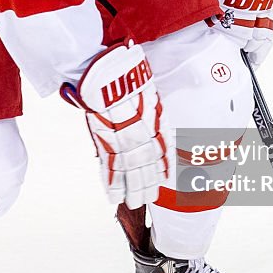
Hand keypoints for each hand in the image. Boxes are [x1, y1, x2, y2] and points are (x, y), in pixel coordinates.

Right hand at [61, 41, 169, 209]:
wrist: (107, 70)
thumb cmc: (123, 71)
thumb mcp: (143, 83)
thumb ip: (146, 100)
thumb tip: (145, 103)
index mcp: (155, 114)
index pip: (164, 144)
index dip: (164, 162)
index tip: (166, 176)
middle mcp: (144, 130)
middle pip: (148, 161)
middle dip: (148, 181)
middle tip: (150, 197)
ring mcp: (124, 137)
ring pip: (131, 169)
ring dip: (133, 188)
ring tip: (134, 203)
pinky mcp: (105, 140)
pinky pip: (110, 167)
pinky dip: (112, 183)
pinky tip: (114, 197)